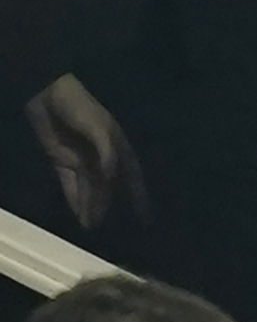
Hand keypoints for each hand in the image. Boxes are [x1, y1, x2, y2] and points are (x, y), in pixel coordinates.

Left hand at [24, 74, 149, 229]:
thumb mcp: (97, 126)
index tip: (145, 217)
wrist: (46, 93)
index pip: (131, 176)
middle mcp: (101, 156)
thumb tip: (112, 177)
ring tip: (89, 226)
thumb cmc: (77, 105)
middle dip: (108, 206)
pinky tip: (77, 212)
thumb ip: (107, 152)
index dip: (139, 195)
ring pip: (88, 188)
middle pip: (107, 186)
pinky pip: (69, 183)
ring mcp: (80, 159)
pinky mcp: (60, 160)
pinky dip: (73, 197)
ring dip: (89, 205)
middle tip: (106, 228)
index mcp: (117, 146)